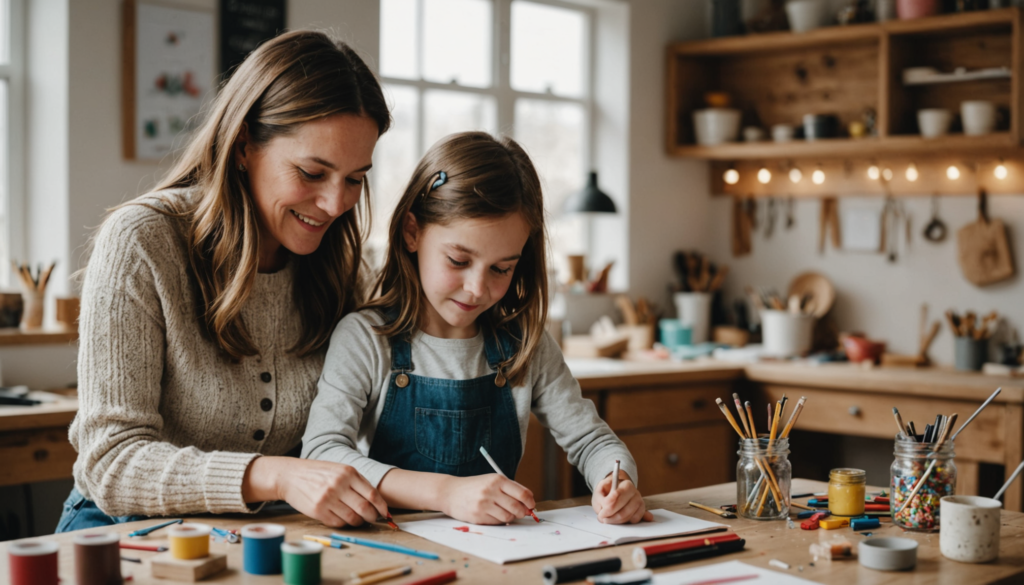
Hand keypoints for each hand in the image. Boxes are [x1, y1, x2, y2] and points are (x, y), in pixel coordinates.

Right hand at [244, 457, 388, 527]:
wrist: (290, 475)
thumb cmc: (318, 473)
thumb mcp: (339, 469)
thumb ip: (356, 482)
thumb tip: (376, 500)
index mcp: (348, 473)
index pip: (372, 494)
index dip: (381, 506)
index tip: (385, 513)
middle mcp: (339, 485)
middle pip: (364, 508)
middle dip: (372, 517)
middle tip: (372, 518)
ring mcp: (328, 499)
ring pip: (352, 518)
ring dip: (358, 522)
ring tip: (357, 519)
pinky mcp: (318, 511)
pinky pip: (338, 523)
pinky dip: (344, 524)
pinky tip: (343, 518)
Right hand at [441, 474, 535, 524]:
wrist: (450, 492)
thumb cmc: (475, 487)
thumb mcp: (492, 481)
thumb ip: (510, 489)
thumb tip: (529, 502)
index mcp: (497, 480)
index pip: (522, 493)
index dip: (530, 501)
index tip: (531, 505)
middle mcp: (491, 491)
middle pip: (517, 506)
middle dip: (522, 512)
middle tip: (521, 512)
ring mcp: (484, 504)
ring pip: (508, 516)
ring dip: (510, 517)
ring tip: (505, 512)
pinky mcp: (478, 516)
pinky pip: (497, 522)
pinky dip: (499, 520)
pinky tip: (493, 514)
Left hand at [591, 471, 652, 524]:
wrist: (613, 496)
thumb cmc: (606, 493)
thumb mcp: (599, 491)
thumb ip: (601, 496)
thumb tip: (606, 502)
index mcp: (626, 484)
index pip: (617, 495)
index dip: (608, 507)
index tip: (601, 513)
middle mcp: (635, 492)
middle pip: (623, 509)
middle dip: (610, 516)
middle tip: (602, 518)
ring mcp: (640, 502)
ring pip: (627, 516)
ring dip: (615, 520)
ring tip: (607, 519)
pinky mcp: (641, 511)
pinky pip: (634, 520)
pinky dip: (624, 522)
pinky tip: (617, 519)